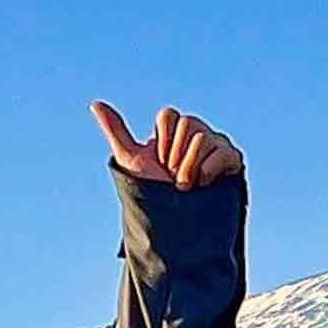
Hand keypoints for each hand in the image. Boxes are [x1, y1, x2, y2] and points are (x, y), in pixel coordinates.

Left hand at [90, 100, 244, 191]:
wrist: (173, 224)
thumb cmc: (153, 192)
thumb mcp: (132, 159)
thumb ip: (116, 130)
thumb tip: (95, 103)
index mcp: (175, 130)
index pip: (169, 115)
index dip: (161, 140)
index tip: (158, 161)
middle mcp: (197, 133)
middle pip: (188, 123)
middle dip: (174, 156)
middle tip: (172, 177)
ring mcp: (216, 145)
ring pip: (203, 139)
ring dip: (189, 168)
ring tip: (186, 186)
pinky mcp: (232, 160)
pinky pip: (224, 152)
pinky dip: (208, 170)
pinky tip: (203, 185)